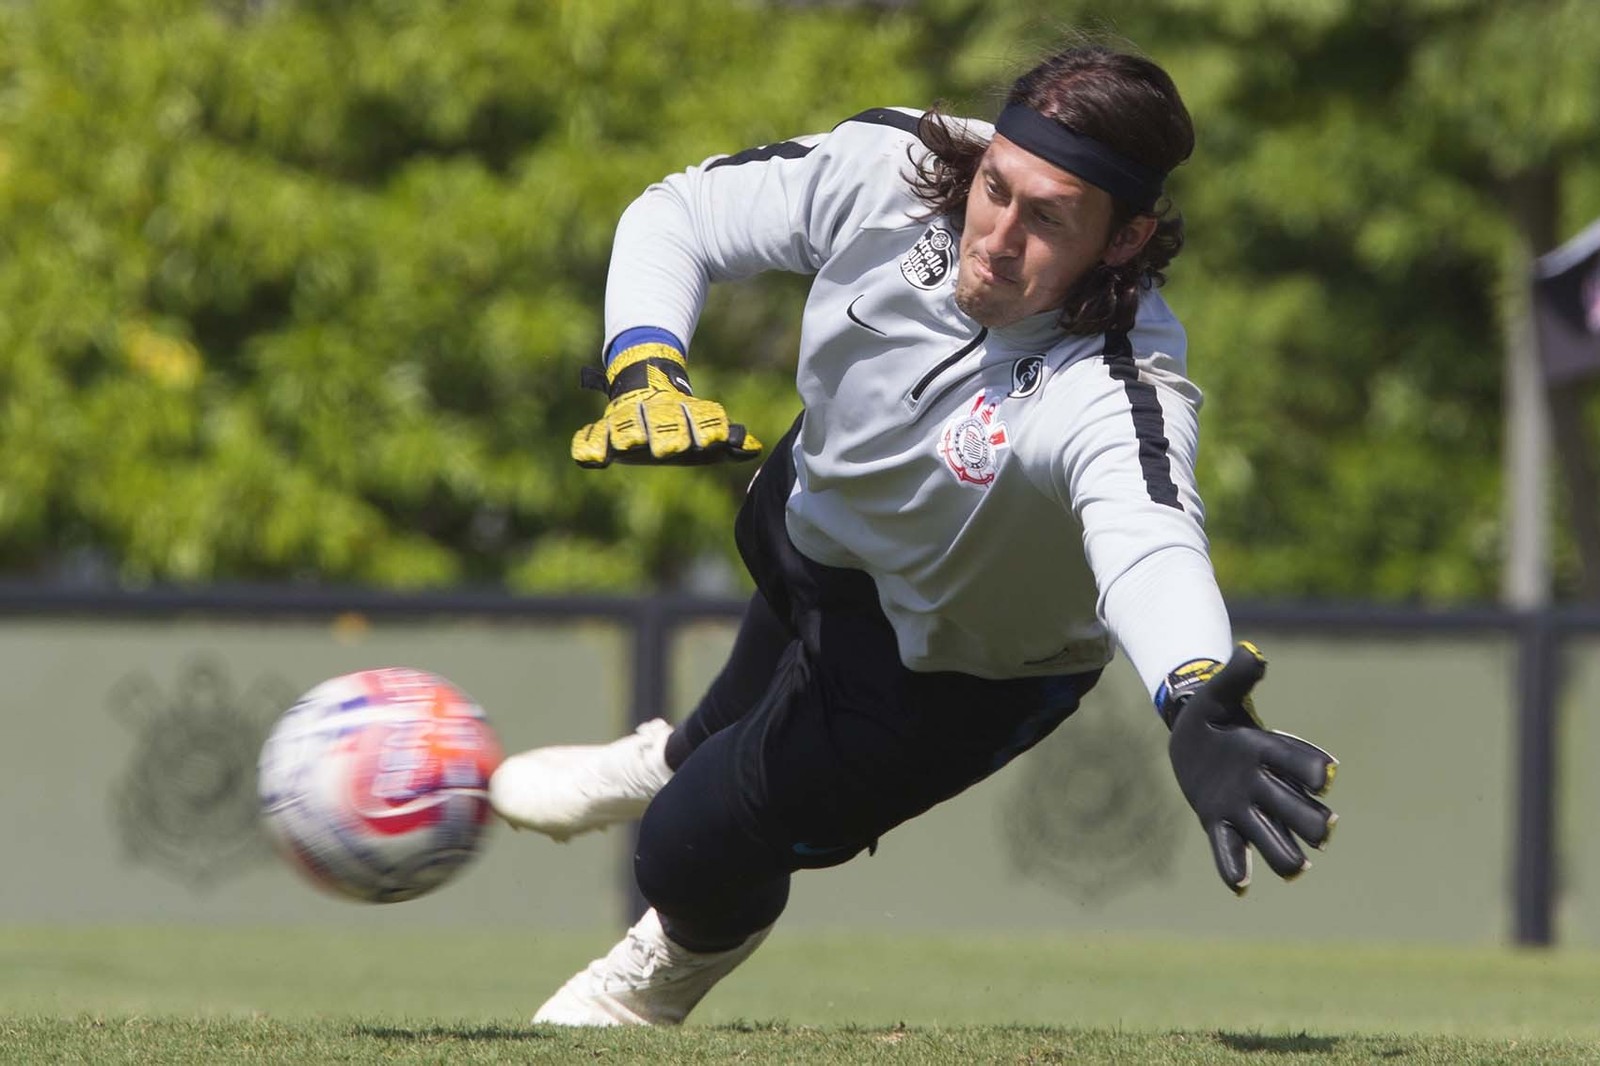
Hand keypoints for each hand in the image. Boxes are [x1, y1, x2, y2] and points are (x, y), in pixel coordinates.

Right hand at [571, 343, 762, 467]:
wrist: (645, 388)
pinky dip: (588, 445)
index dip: (704, 428)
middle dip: (666, 433)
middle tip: (670, 449)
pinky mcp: (604, 430)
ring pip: (627, 423)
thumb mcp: (705, 435)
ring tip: (628, 443)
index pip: (698, 417)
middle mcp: (656, 413)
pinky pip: (591, 437)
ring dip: (628, 432)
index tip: (712, 442)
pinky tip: (591, 460)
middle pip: (661, 421)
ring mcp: (628, 420)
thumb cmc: (682, 425)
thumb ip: (729, 444)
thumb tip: (754, 447)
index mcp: (684, 413)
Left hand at [1161, 643, 1337, 894]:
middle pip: (1297, 808)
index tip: (1326, 775)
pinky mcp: (1220, 823)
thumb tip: (1253, 652)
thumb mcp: (1218, 692)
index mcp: (1270, 751)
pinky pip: (1230, 851)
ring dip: (1284, 852)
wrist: (1192, 738)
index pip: (1300, 762)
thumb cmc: (1211, 712)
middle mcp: (1266, 785)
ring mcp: (1244, 808)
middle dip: (1312, 819)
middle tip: (1325, 829)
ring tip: (1296, 867)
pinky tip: (1240, 886)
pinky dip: (1236, 868)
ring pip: (1273, 838)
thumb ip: (1237, 676)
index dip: (1312, 767)